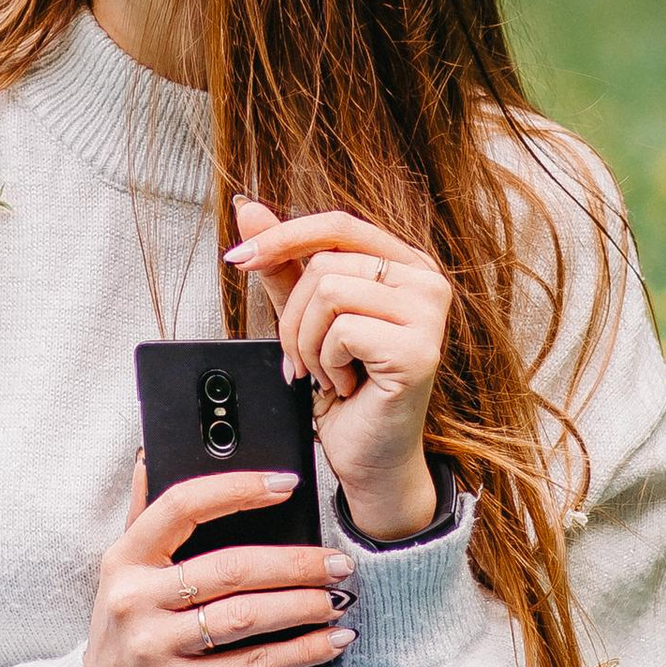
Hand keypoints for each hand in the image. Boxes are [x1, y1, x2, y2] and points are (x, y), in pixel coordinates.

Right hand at [84, 456, 356, 666]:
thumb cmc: (121, 639)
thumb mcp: (120, 577)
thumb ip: (140, 519)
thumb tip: (149, 457)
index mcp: (124, 560)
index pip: (184, 506)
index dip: (239, 489)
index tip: (288, 484)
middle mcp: (135, 599)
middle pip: (231, 567)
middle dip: (296, 563)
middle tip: (339, 562)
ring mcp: (155, 645)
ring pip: (247, 615)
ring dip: (304, 605)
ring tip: (339, 599)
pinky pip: (254, 665)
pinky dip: (301, 651)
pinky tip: (332, 641)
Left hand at [228, 196, 451, 539]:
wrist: (368, 457)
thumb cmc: (343, 390)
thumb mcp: (304, 321)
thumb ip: (283, 268)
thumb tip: (249, 208)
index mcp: (403, 263)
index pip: (336, 225)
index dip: (281, 237)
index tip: (236, 259)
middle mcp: (426, 279)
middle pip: (324, 263)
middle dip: (293, 318)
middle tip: (305, 360)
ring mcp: (429, 312)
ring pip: (329, 291)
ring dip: (309, 343)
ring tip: (328, 373)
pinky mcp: (420, 348)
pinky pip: (341, 330)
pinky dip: (327, 364)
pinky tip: (346, 386)